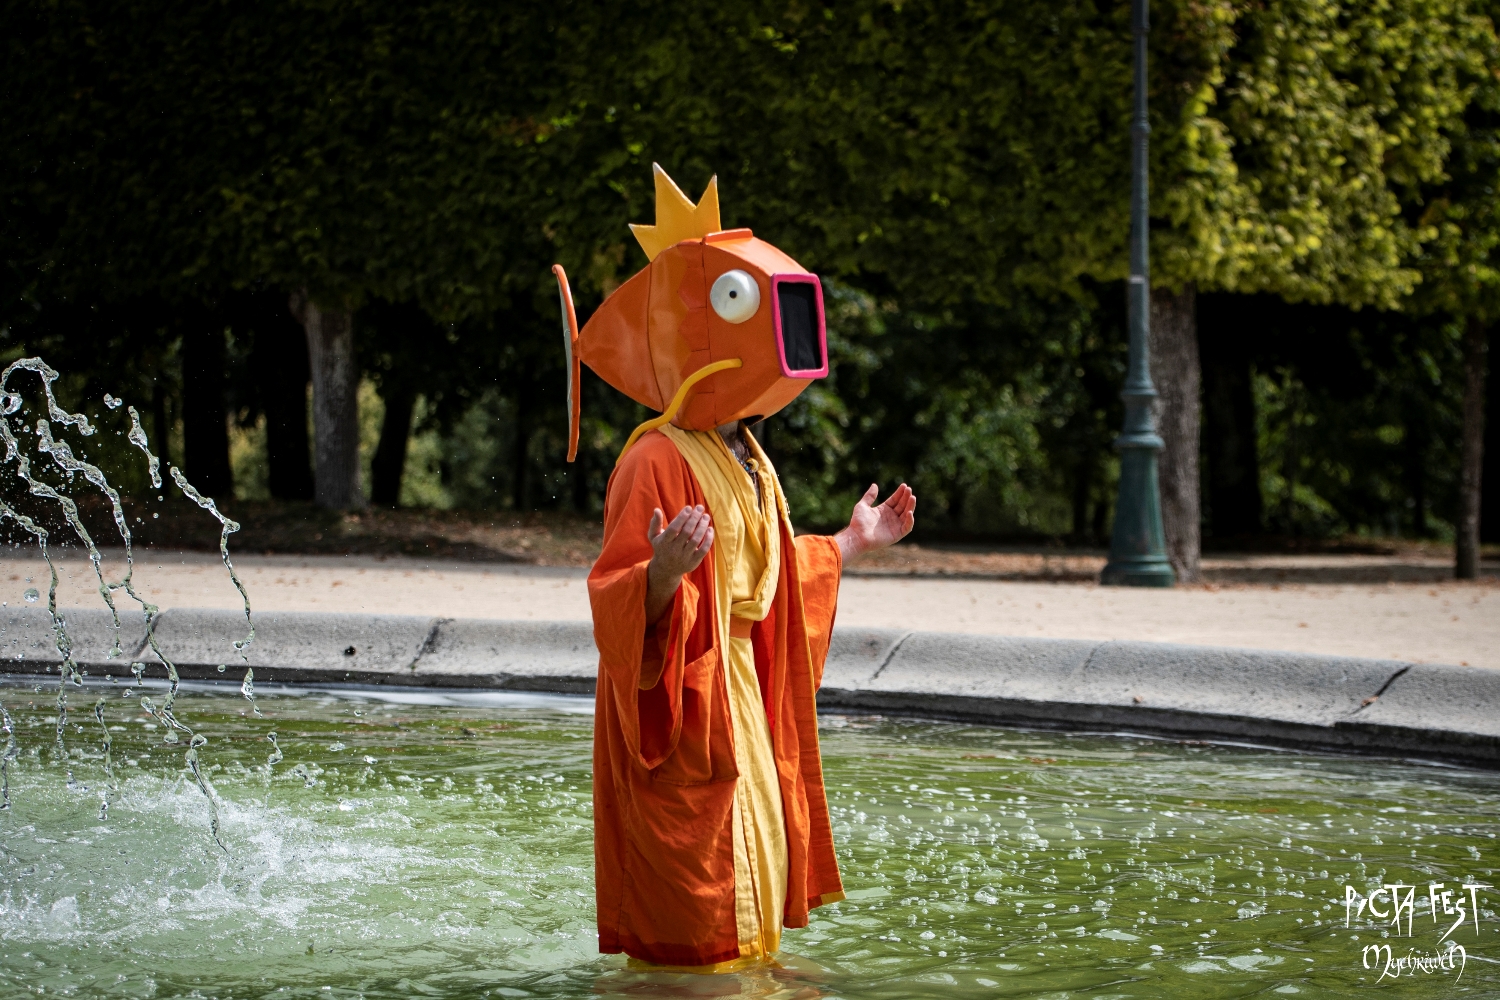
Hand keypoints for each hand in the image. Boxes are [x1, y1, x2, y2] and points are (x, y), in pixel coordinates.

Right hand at [645, 505, 714, 622]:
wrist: (666, 570)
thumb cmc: (661, 547)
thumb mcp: (654, 537)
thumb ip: (655, 523)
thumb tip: (656, 510)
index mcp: (663, 542)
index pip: (674, 528)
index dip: (682, 517)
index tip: (689, 507)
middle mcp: (674, 550)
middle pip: (686, 532)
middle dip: (694, 518)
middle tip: (700, 507)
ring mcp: (684, 557)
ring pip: (696, 540)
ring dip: (702, 526)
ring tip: (706, 516)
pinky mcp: (694, 562)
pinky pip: (704, 550)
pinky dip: (708, 539)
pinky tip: (710, 529)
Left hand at [834, 483, 915, 560]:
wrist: (857, 537)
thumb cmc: (858, 522)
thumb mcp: (862, 505)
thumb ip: (869, 496)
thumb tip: (875, 485)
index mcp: (884, 510)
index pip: (895, 500)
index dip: (900, 493)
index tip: (904, 485)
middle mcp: (891, 517)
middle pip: (902, 505)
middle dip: (906, 497)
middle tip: (909, 489)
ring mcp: (895, 526)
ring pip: (907, 514)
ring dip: (910, 506)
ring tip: (912, 497)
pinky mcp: (897, 534)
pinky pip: (907, 527)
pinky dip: (910, 520)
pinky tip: (909, 512)